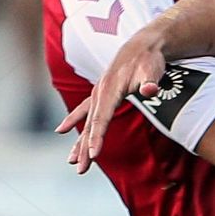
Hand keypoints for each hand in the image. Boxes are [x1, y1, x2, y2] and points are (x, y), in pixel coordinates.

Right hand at [55, 25, 166, 171]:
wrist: (143, 46)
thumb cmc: (149, 61)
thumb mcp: (153, 71)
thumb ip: (151, 83)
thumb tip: (150, 90)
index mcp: (110, 90)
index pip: (101, 118)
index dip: (97, 137)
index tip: (94, 155)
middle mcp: (99, 93)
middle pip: (90, 125)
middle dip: (84, 148)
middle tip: (80, 169)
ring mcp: (98, 94)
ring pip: (86, 122)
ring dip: (79, 142)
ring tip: (73, 162)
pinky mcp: (101, 94)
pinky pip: (84, 111)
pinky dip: (73, 121)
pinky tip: (61, 131)